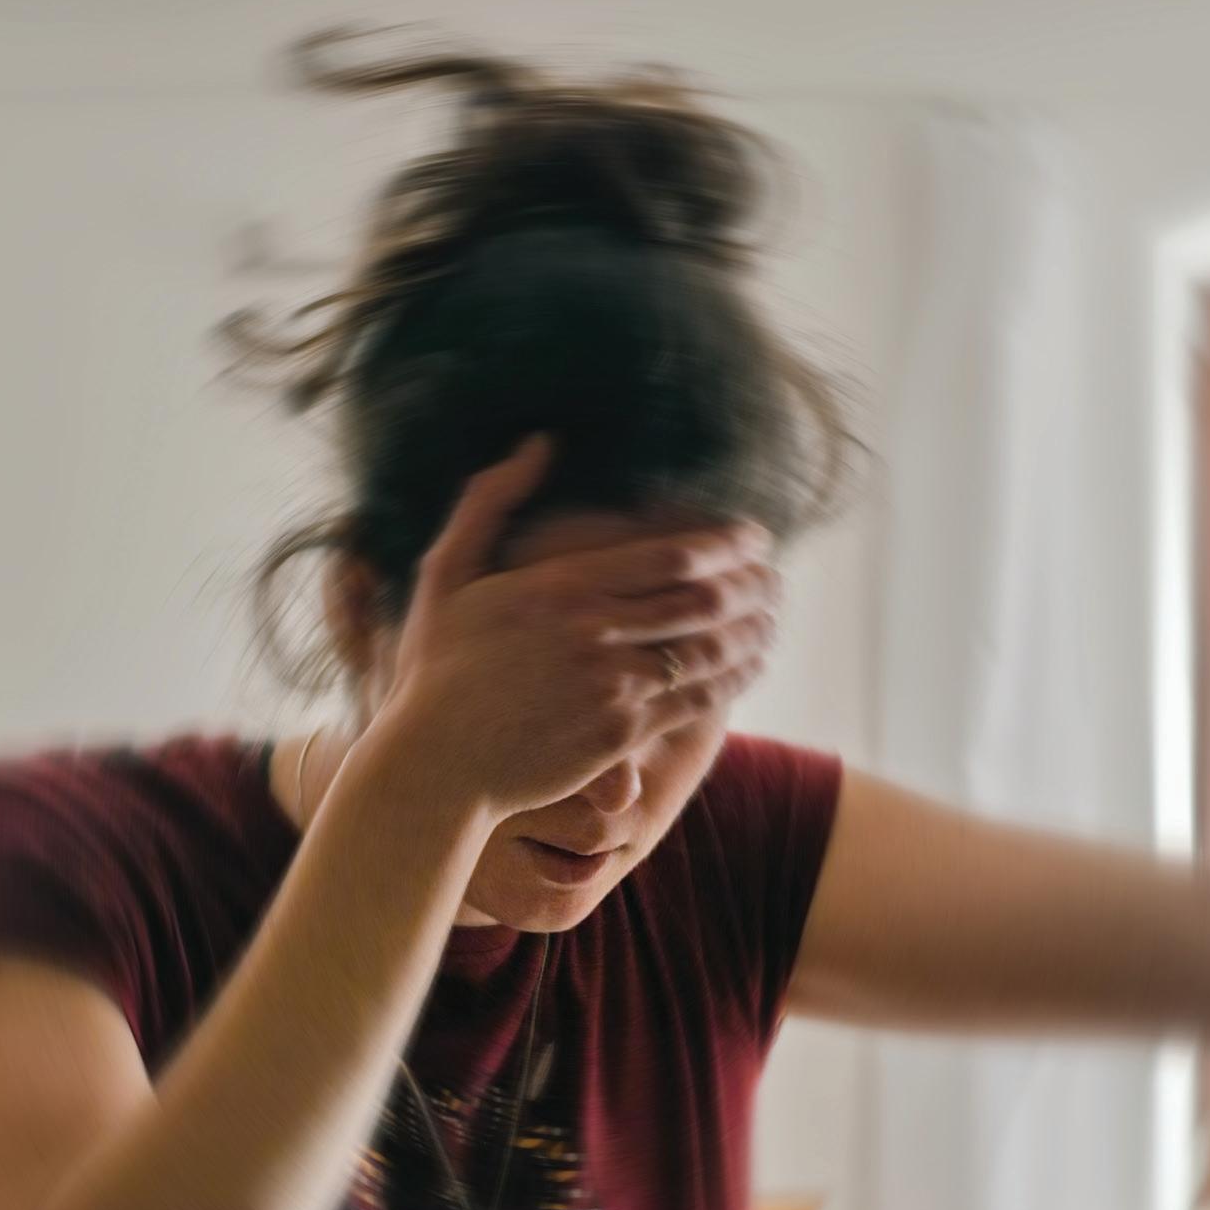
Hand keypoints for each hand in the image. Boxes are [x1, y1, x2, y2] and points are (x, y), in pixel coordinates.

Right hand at [373, 436, 782, 817]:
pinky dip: (735, 679)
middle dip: (754, 583)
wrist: (434, 767)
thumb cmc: (435, 670)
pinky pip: (698, 700)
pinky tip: (749, 666)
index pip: (674, 554)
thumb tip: (539, 443)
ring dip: (754, 630)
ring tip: (772, 616)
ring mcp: (614, 686)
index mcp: (561, 585)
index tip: (756, 537)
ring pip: (712, 650)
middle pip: (706, 598)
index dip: (729, 544)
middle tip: (775, 576)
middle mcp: (596, 631)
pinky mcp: (622, 734)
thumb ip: (490, 501)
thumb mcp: (446, 573)